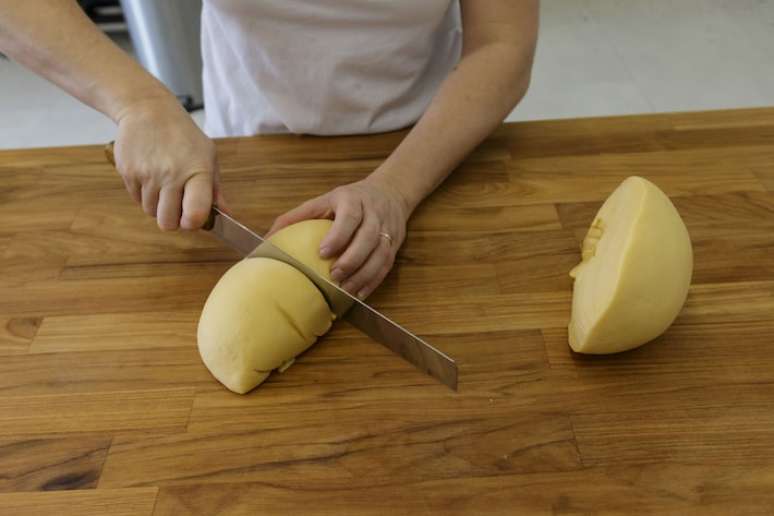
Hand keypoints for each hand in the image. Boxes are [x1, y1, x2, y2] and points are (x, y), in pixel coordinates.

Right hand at [112, 98, 226, 229]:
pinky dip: (144, 194)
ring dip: (157, 205)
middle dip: (172, 220)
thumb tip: (226, 214)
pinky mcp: (128, 172)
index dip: (192, 224)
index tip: (192, 218)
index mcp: (197, 172)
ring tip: (163, 184)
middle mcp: (172, 175)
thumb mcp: (208, 156)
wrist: (148, 110)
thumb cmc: (183, 135)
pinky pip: (136, 199)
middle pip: (167, 222)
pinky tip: (150, 175)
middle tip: (176, 205)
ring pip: (150, 212)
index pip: (194, 214)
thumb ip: (215, 189)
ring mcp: (147, 174)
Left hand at [268, 175, 411, 298]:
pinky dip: (373, 281)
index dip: (339, 235)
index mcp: (353, 199)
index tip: (323, 252)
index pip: (350, 216)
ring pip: (380, 254)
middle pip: (368, 237)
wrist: (390, 192)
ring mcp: (388, 230)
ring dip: (363, 275)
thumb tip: (267, 238)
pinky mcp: (395, 245)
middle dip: (352, 259)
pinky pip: (386, 266)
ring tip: (344, 290)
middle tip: (334, 276)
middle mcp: (374, 213)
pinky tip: (358, 294)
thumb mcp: (324, 200)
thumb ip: (297, 216)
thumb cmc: (350, 199)